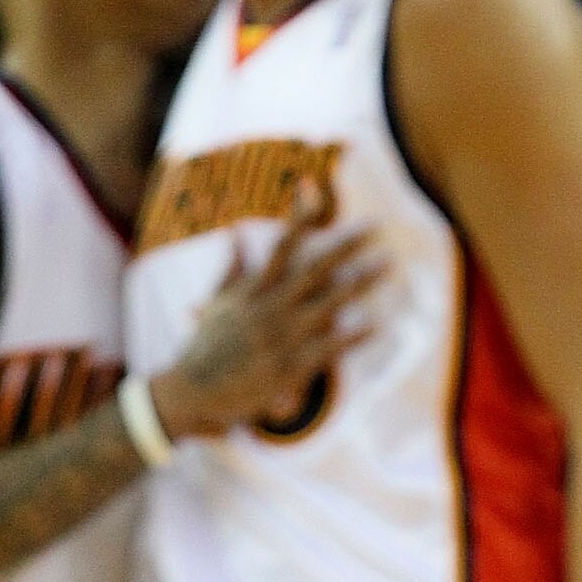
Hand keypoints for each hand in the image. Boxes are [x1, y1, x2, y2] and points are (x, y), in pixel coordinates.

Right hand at [153, 189, 385, 441]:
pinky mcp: (289, 368)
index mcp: (252, 290)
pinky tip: (378, 324)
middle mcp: (269, 308)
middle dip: (346, 245)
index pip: (281, 246)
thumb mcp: (217, 303)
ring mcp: (281, 338)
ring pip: (329, 304)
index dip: (298, 218)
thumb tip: (238, 233)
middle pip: (315, 269)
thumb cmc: (205, 346)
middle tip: (376, 227)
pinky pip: (328, 349)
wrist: (193, 392)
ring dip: (361, 282)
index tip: (314, 188)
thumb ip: (232, 268)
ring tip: (388, 263)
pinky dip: (353, 336)